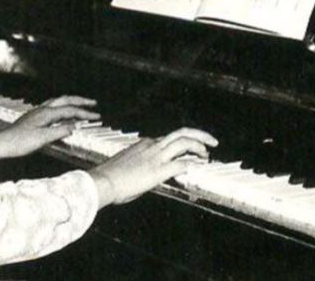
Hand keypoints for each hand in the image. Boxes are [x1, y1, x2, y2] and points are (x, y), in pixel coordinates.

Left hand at [0, 95, 98, 163]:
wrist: (2, 144)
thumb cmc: (20, 142)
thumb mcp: (43, 139)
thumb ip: (59, 131)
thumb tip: (74, 127)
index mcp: (46, 113)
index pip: (70, 110)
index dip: (85, 113)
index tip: (97, 116)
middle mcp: (42, 110)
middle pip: (64, 100)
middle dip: (80, 101)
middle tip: (92, 103)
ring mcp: (36, 113)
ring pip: (57, 102)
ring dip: (70, 103)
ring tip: (80, 106)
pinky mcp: (33, 118)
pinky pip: (51, 109)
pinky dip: (61, 109)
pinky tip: (61, 115)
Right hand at [88, 127, 217, 207]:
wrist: (103, 181)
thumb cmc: (111, 176)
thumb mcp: (127, 164)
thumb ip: (140, 164)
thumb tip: (147, 172)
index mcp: (144, 144)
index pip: (169, 139)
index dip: (183, 143)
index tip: (190, 149)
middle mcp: (152, 146)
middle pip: (181, 133)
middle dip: (200, 135)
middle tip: (212, 141)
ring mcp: (156, 157)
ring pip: (184, 143)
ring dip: (199, 147)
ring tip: (207, 154)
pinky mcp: (159, 170)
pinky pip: (182, 164)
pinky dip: (191, 166)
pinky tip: (195, 169)